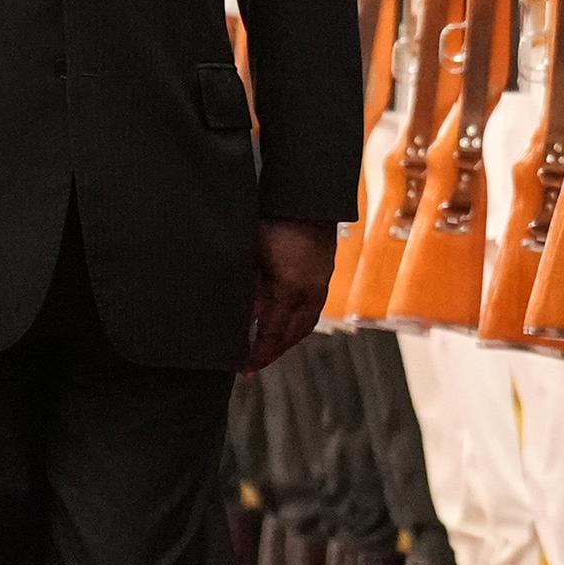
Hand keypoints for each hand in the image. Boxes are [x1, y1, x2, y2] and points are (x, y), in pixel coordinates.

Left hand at [242, 217, 334, 374]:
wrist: (308, 197)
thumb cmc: (272, 221)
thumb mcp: (252, 257)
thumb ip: (248, 290)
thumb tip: (240, 319)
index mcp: (289, 289)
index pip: (271, 333)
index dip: (256, 353)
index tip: (241, 367)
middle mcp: (309, 293)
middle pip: (290, 336)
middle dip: (270, 353)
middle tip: (250, 366)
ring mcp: (320, 286)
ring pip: (304, 327)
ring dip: (285, 342)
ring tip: (266, 351)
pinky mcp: (324, 278)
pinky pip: (312, 313)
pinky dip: (297, 326)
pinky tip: (285, 327)